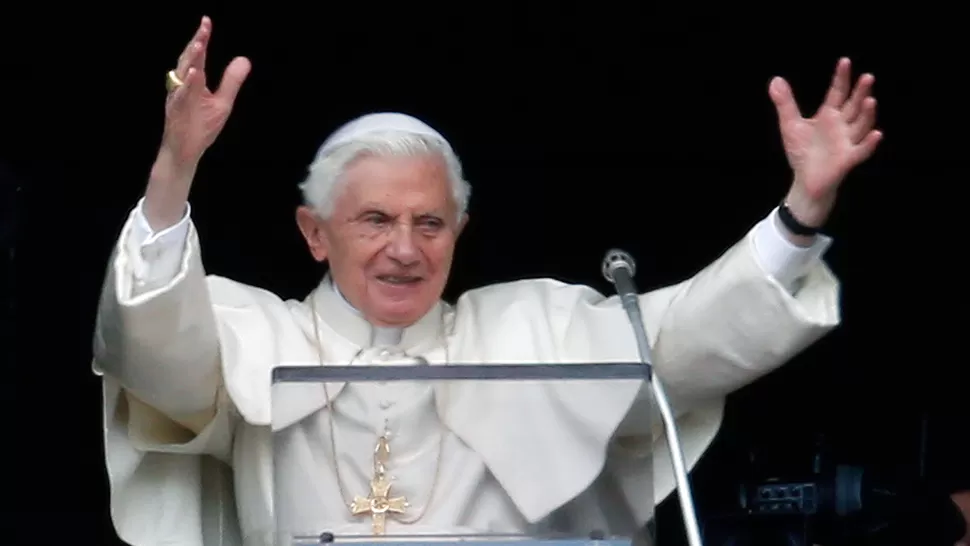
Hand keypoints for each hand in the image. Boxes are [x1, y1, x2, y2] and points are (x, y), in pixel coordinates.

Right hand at [163, 16, 250, 167]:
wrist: (185, 151)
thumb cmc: (201, 126)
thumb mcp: (223, 102)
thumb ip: (231, 81)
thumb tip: (244, 59)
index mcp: (193, 81)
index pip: (198, 56)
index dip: (202, 38)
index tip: (207, 21)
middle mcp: (183, 86)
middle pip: (188, 59)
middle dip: (196, 43)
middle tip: (204, 27)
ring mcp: (178, 97)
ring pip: (182, 74)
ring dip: (190, 58)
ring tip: (199, 43)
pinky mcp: (177, 111)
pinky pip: (181, 95)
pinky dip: (187, 84)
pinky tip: (194, 72)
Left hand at [769, 57, 881, 226]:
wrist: (805, 180)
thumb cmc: (802, 152)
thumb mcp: (790, 125)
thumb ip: (785, 103)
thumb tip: (775, 80)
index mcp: (829, 115)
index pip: (837, 92)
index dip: (841, 78)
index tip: (845, 61)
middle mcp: (842, 125)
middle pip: (854, 105)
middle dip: (861, 92)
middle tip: (867, 77)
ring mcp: (847, 141)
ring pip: (861, 125)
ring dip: (867, 114)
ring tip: (870, 101)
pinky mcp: (848, 158)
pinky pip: (862, 150)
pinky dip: (870, 143)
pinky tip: (877, 134)